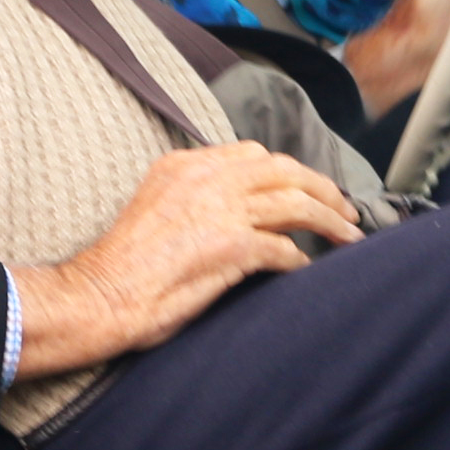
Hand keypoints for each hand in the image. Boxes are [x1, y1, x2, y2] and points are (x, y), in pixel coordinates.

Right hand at [13, 141, 364, 377]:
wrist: (100, 294)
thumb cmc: (123, 264)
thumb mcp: (157, 204)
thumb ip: (195, 195)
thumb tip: (236, 210)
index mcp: (186, 164)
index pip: (254, 155)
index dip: (288, 172)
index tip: (306, 189)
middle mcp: (207, 178)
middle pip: (286, 170)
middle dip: (323, 189)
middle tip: (345, 209)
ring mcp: (222, 210)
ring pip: (296, 203)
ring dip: (329, 221)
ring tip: (348, 236)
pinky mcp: (232, 246)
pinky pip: (285, 248)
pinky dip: (301, 259)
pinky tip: (307, 270)